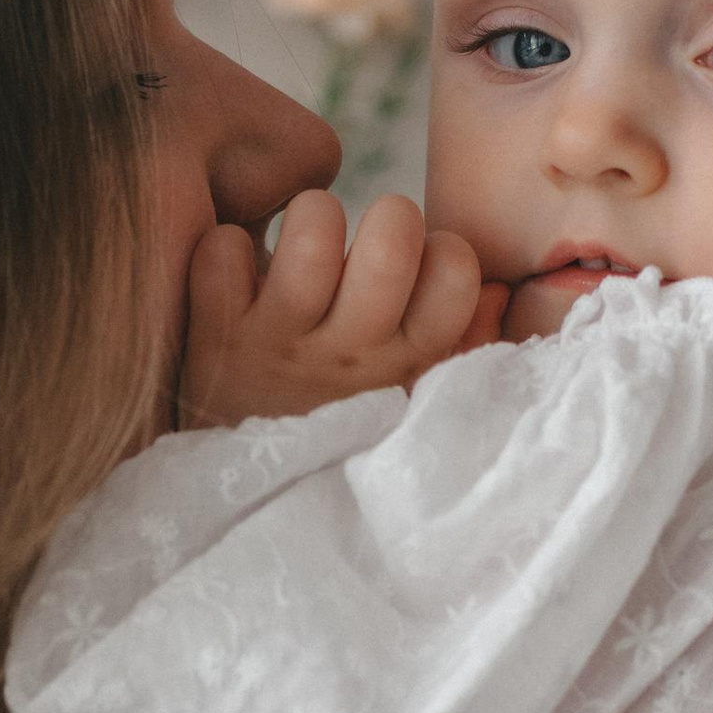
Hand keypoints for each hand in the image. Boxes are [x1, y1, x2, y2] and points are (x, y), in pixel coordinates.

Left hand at [179, 189, 505, 429]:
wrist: (241, 495)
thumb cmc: (338, 421)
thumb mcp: (410, 397)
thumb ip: (461, 345)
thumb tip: (495, 294)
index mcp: (407, 363)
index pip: (458, 270)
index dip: (440, 252)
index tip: (416, 275)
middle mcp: (351, 353)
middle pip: (393, 234)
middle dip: (385, 217)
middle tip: (362, 251)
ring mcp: (281, 343)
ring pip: (314, 224)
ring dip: (309, 219)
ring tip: (301, 254)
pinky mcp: (217, 336)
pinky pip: (227, 250)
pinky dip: (226, 252)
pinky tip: (236, 281)